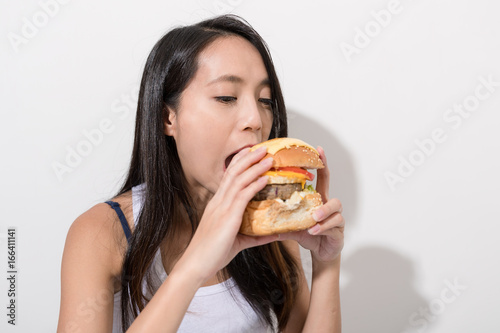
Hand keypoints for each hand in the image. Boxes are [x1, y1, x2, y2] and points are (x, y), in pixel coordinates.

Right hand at [174, 147, 277, 283]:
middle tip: (262, 148)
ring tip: (268, 157)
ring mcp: (222, 208)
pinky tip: (264, 178)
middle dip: (248, 158)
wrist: (196, 265)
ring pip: (239, 180)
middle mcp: (218, 202)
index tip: (251, 152)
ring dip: (255, 167)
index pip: (228, 177)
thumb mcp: (238, 242)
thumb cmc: (212, 254)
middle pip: (233, 172)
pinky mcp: (227, 217)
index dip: (239, 162)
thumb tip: (275, 233)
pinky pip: (242, 196)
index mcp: (217, 205)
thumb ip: (256, 236)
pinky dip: (254, 185)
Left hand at [279, 146, 344, 262]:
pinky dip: (322, 227)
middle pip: (334, 195)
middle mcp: (329, 207)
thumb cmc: (309, 234)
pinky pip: (334, 226)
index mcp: (318, 200)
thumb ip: (281, 217)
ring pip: (336, 210)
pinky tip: (312, 230)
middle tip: (313, 201)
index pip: (322, 178)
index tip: (318, 149)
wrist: (321, 253)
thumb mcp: (293, 224)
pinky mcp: (339, 232)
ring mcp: (337, 219)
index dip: (321, 163)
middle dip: (326, 192)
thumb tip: (259, 210)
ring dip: (323, 212)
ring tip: (313, 218)